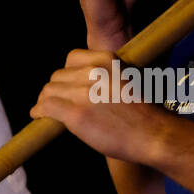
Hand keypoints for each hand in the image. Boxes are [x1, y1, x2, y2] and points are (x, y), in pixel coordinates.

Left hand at [30, 49, 169, 164]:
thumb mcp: (126, 80)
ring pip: (48, 91)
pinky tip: (39, 116)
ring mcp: (83, 93)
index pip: (72, 59)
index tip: (69, 87)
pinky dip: (39, 112)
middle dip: (56, 90)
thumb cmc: (145, 113)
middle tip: (58, 103)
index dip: (67, 74)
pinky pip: (46, 107)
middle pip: (57, 76)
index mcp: (106, 60)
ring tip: (46, 111)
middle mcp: (93, 72)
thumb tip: (79, 85)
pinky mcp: (76, 114)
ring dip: (46, 101)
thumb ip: (104, 77)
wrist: (155, 135)